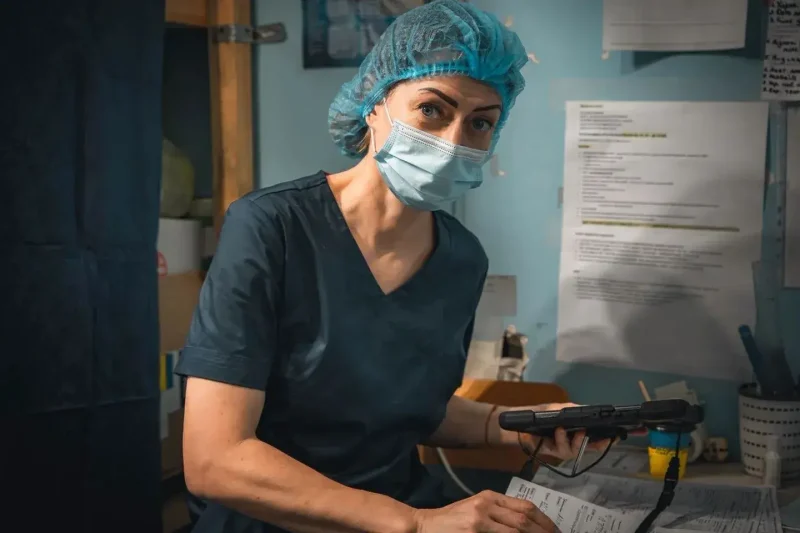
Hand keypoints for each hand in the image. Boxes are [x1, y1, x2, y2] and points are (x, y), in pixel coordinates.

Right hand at [414, 490, 557, 532]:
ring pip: (516, 529)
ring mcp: (480, 518)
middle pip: (524, 518)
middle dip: (543, 531)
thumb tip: (524, 526)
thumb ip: (498, 514)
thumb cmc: (450, 521)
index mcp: (489, 496)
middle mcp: (486, 503)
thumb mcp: (475, 510)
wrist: (424, 525)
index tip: (555, 531)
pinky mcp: (474, 530)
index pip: (525, 506)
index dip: (544, 520)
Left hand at [515, 403, 645, 460]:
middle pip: (591, 448)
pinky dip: (561, 439)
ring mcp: (563, 448)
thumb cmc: (541, 415)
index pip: (596, 438)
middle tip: (606, 439)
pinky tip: (560, 430)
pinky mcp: (553, 451)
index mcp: (577, 433)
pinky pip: (561, 448)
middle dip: (600, 445)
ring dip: (577, 440)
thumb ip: (575, 410)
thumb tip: (591, 409)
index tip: (619, 436)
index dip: (608, 439)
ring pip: (576, 450)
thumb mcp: (560, 408)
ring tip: (578, 431)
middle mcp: (573, 443)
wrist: (520, 423)